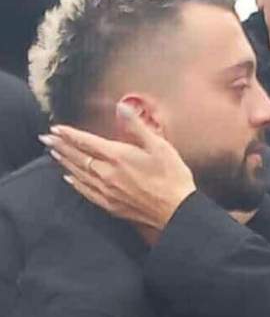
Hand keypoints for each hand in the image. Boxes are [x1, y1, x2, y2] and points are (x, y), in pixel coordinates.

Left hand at [39, 102, 195, 231]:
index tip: (56, 128)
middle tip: (45, 139)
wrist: (176, 210)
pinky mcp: (111, 205)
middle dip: (60, 146)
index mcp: (118, 156)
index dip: (69, 134)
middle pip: (78, 157)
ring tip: (54, 153)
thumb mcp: (159, 146)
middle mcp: (107, 173)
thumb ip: (138, 126)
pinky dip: (75, 183)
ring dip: (65, 162)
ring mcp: (107, 190)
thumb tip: (122, 106)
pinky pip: (86, 192)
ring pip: (78, 174)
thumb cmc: (172, 176)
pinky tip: (69, 179)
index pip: (86, 142)